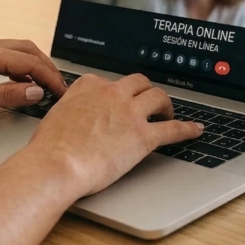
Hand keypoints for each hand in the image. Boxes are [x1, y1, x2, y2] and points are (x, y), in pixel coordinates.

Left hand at [0, 38, 67, 120]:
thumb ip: (6, 96)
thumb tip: (35, 92)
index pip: (29, 62)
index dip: (49, 78)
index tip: (62, 93)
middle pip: (27, 49)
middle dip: (47, 67)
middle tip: (59, 88)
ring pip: (16, 49)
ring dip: (34, 65)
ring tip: (45, 85)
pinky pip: (3, 54)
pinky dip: (19, 66)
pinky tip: (20, 83)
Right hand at [26, 73, 202, 196]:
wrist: (56, 163)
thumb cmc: (50, 147)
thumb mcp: (56, 115)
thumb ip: (71, 110)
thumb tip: (73, 118)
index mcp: (89, 86)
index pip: (110, 82)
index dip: (118, 93)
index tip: (119, 100)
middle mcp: (111, 93)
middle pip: (139, 83)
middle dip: (146, 91)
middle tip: (149, 103)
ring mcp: (129, 112)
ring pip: (159, 97)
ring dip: (166, 104)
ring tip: (168, 114)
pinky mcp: (143, 136)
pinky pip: (173, 128)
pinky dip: (187, 128)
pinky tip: (195, 129)